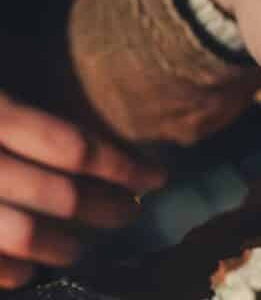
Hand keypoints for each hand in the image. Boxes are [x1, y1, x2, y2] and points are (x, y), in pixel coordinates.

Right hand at [0, 91, 165, 288]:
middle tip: (129, 212)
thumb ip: (34, 78)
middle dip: (106, 208)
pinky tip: (29, 270)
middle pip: (61, 196)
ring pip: (25, 235)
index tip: (158, 177)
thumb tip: (91, 80)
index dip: (123, 167)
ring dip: (63, 245)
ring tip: (80, 248)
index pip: (75, 149)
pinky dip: (12, 270)